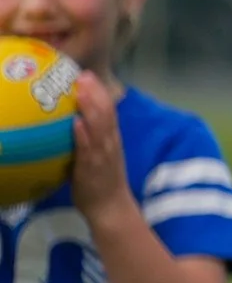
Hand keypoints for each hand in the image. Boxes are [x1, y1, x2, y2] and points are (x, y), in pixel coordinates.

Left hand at [67, 74, 137, 224]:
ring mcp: (103, 154)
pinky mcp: (94, 167)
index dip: (99, 91)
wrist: (111, 208)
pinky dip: (84, 134)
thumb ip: (87, 141)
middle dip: (95, 92)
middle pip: (106, 112)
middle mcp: (110, 142)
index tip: (87, 75)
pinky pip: (89, 148)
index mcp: (111, 139)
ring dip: (91, 107)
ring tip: (81, 90)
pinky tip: (77, 123)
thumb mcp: (97, 157)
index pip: (108, 110)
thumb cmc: (100, 183)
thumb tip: (69, 126)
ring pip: (100, 125)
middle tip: (83, 74)